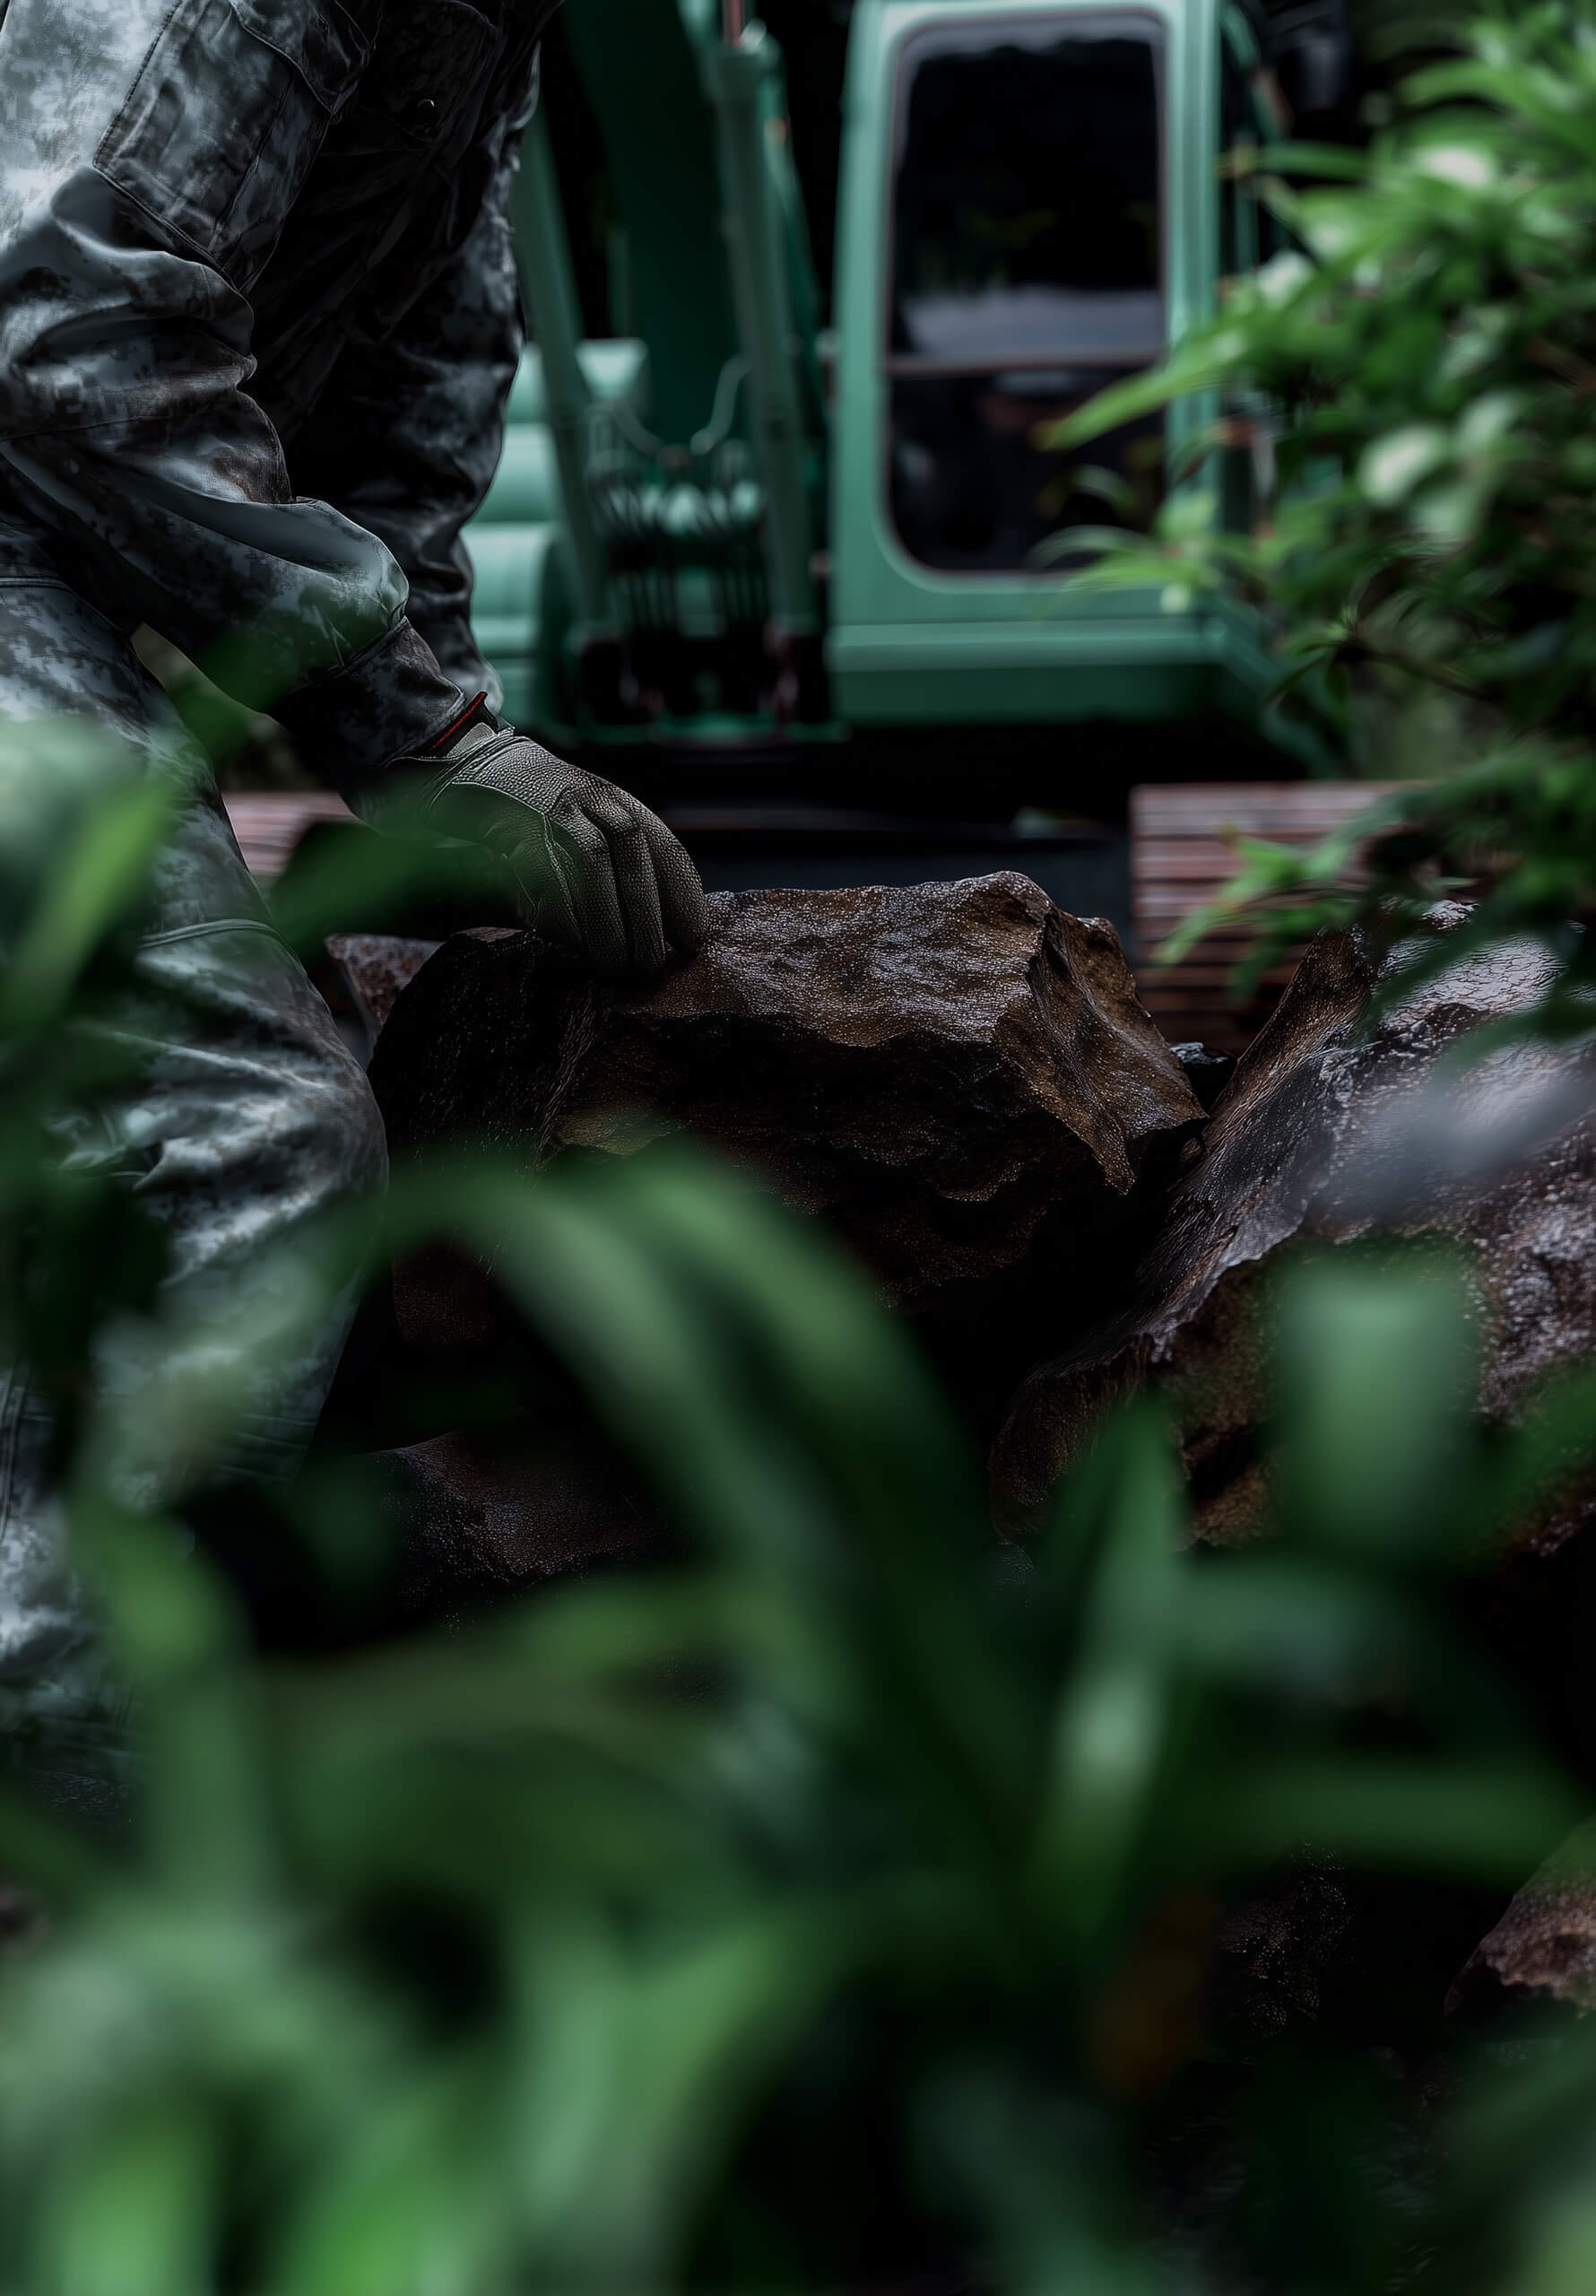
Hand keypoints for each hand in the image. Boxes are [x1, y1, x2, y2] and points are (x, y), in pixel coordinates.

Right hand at [390, 712, 707, 975]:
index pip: (666, 849)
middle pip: (632, 858)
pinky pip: (543, 874)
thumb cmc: (538, 812)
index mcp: (616, 800)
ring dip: (607, 926)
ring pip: (591, 868)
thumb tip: (667, 927)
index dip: (684, 900)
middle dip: (647, 921)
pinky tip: (571, 945)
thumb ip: (624, 863)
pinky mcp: (510, 826)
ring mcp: (549, 807)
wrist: (471, 769)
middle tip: (650, 967)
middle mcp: (588, 798)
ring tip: (614, 966)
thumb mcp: (589, 822)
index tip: (693, 942)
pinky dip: (562, 917)